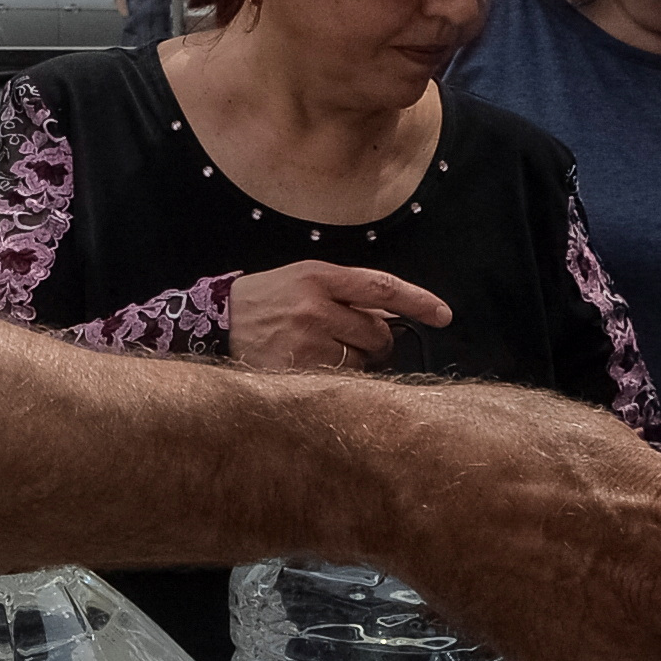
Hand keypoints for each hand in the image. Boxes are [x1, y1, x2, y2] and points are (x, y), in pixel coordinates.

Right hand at [229, 262, 452, 371]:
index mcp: (319, 276)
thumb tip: (391, 318)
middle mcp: (315, 307)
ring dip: (351, 364)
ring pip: (360, 363)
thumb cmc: (266, 299)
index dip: (418, 301)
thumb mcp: (303, 279)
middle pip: (377, 335)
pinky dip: (334, 381)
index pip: (382, 288)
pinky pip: (337, 384)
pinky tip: (310, 369)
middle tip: (347, 341)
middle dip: (373, 343)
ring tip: (319, 353)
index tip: (444, 315)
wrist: (216, 322)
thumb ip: (346, 293)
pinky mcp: (295, 372)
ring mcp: (305, 342)